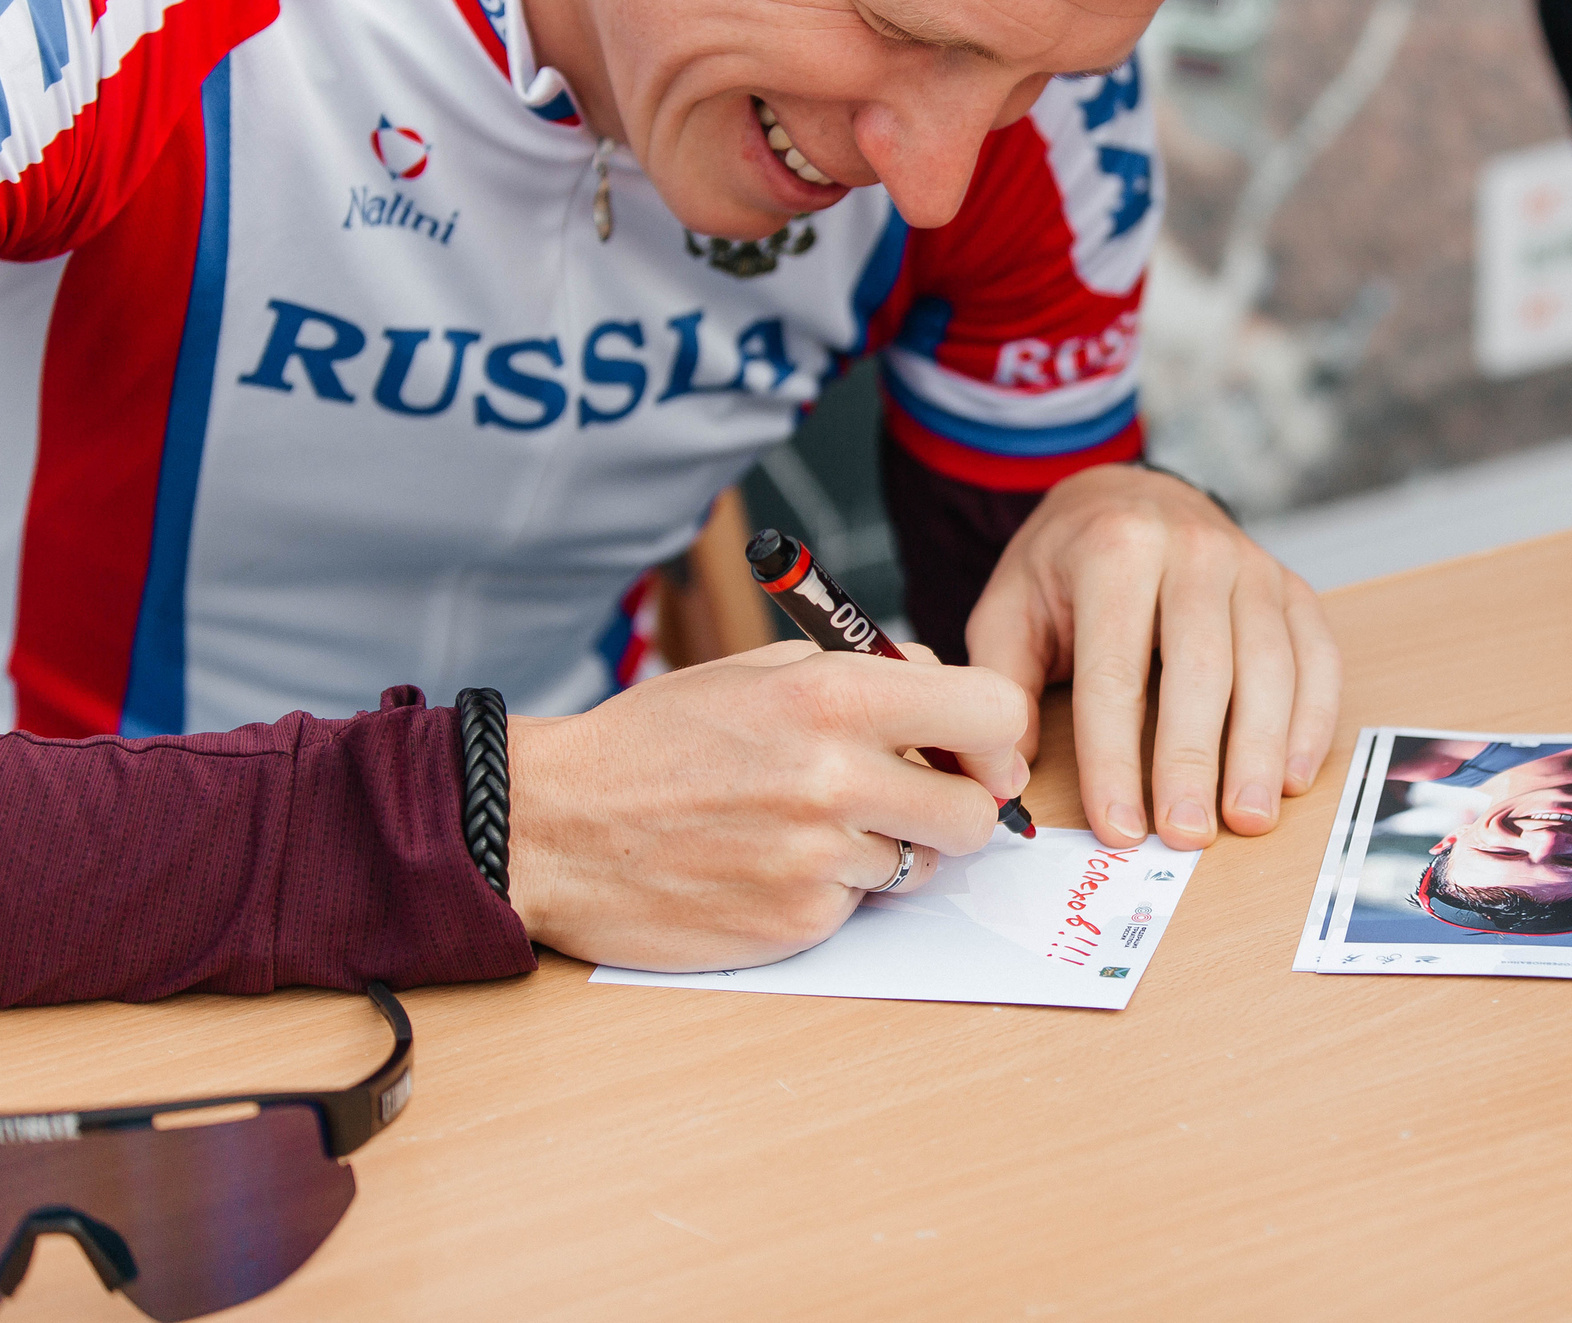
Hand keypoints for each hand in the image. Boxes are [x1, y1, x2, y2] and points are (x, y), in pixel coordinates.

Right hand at [506, 641, 1029, 969]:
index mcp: (834, 695)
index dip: (996, 736)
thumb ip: (867, 674)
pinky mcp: (797, 923)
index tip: (976, 750)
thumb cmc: (659, 738)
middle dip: (955, 809)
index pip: (993, 710)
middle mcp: (836, 777)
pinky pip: (860, 906)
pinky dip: (832, 889)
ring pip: (920, 865)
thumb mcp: (762, 669)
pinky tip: (771, 864)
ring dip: (887, 849)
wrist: (554, 824)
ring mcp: (818, 859)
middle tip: (910, 799)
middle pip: (977, 813)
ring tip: (810, 825)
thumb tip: (950, 696)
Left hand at [966, 463, 1341, 850]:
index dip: (1115, 758)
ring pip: (1269, 666)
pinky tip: (1292, 776)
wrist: (1127, 493)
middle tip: (1188, 835)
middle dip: (1194, 761)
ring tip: (1248, 819)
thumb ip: (1006, 686)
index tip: (1118, 828)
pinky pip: (1317, 655)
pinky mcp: (1292, 587)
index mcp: (1115, 552)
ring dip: (1261, 751)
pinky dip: (1312, 719)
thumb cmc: (1066, 564)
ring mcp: (1251, 566)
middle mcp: (1192, 551)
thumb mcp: (1009, 607)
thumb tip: (1012, 775)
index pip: (1115, 672)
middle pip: (1201, 670)